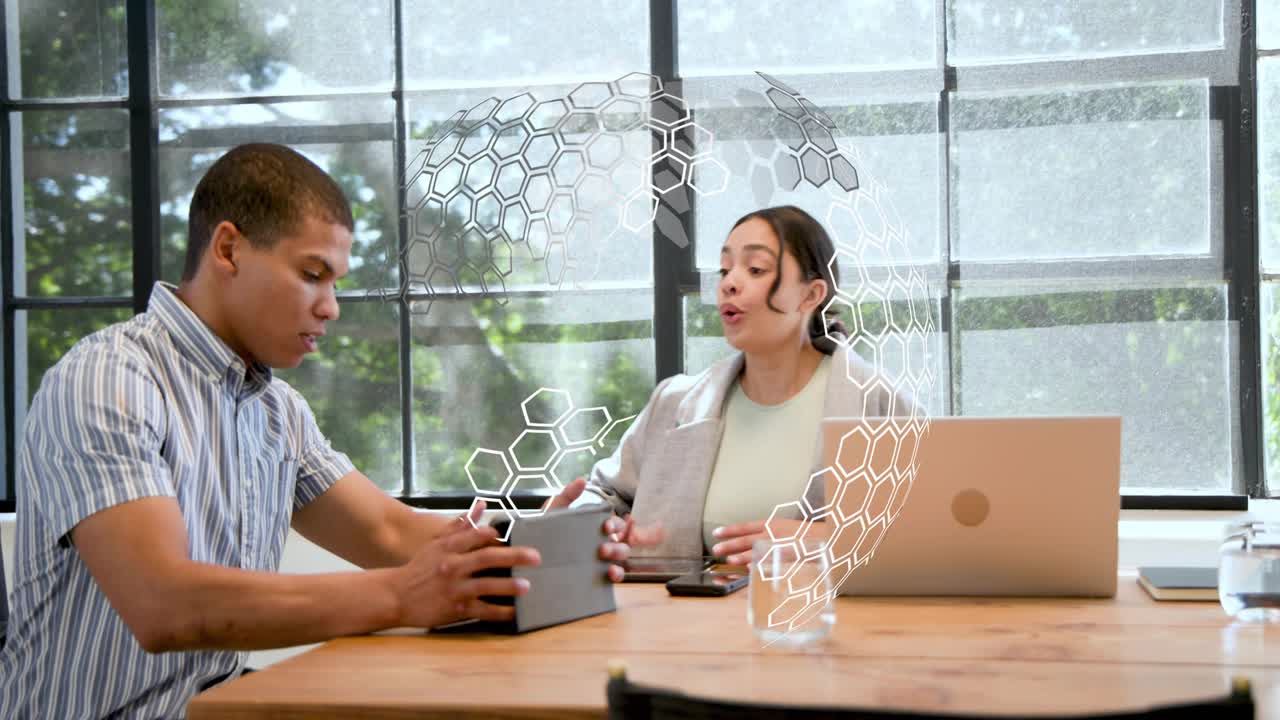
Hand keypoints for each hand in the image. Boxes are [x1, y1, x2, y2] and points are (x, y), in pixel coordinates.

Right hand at [392, 500, 541, 627]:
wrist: (395, 596)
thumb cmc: (420, 568)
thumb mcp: (436, 543)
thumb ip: (461, 525)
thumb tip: (482, 505)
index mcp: (448, 547)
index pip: (476, 535)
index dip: (495, 535)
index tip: (512, 535)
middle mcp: (452, 566)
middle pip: (486, 558)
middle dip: (513, 556)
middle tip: (536, 557)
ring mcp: (454, 589)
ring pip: (486, 586)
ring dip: (508, 586)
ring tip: (527, 586)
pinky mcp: (455, 609)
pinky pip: (482, 610)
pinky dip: (499, 612)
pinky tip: (515, 612)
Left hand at [544, 478, 665, 581]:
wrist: (529, 556)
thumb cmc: (545, 532)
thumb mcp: (554, 511)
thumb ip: (567, 495)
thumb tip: (582, 480)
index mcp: (596, 528)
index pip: (615, 524)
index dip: (615, 524)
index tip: (605, 525)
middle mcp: (602, 543)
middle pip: (621, 541)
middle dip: (617, 542)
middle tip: (602, 547)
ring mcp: (601, 560)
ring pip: (621, 557)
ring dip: (618, 555)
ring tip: (604, 556)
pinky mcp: (598, 577)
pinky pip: (615, 576)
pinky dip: (617, 574)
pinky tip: (610, 573)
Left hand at [710, 518, 819, 565]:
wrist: (828, 537)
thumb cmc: (807, 535)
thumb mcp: (786, 529)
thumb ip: (770, 534)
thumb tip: (754, 542)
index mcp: (772, 524)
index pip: (745, 526)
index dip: (729, 530)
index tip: (716, 533)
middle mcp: (773, 533)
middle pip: (745, 539)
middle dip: (729, 545)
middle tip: (715, 550)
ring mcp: (778, 545)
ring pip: (754, 551)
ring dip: (739, 556)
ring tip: (728, 561)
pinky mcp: (786, 556)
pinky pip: (768, 562)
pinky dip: (757, 565)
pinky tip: (748, 569)